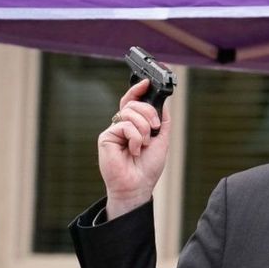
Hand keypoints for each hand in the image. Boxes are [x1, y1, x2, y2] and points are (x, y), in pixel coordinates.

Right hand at [99, 79, 170, 219]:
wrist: (138, 185)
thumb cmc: (148, 167)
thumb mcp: (162, 139)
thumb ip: (163, 120)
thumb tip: (163, 102)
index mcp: (134, 125)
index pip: (133, 102)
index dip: (138, 90)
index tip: (148, 82)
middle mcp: (122, 126)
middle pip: (133, 104)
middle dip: (148, 112)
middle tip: (155, 127)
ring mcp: (113, 131)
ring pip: (129, 112)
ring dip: (143, 128)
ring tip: (144, 145)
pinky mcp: (105, 137)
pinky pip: (124, 125)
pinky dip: (135, 137)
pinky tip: (134, 150)